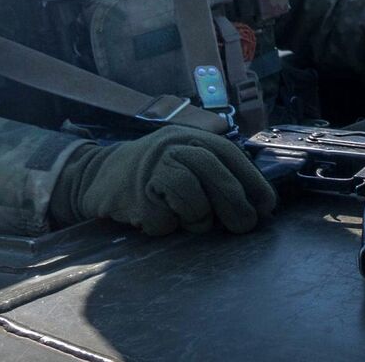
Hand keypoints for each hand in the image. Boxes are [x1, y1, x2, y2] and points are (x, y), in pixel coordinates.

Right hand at [51, 126, 276, 235]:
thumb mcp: (187, 163)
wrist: (98, 175)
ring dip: (198, 218)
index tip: (266, 207)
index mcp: (193, 138)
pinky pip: (164, 220)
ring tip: (191, 221)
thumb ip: (217, 176)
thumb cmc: (154, 174)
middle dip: (235, 204)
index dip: (252, 182)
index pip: (231, 157)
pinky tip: (158, 220)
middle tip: (244, 226)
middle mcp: (175, 147)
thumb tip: (257, 205)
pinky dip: (167, 227)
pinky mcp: (134, 195)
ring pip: (192, 199)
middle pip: (215, 174)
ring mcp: (153, 168)